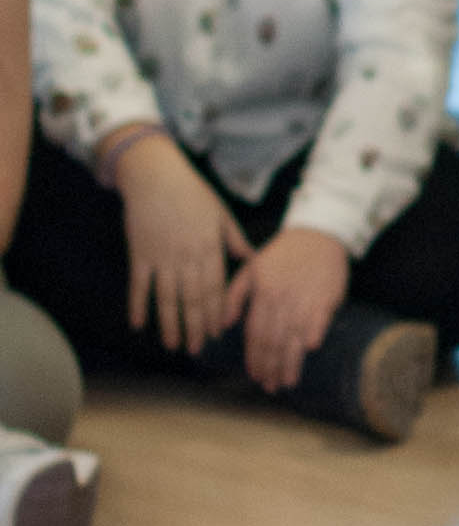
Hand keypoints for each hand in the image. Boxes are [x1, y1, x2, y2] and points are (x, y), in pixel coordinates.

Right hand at [118, 140, 252, 353]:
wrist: (156, 176)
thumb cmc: (192, 193)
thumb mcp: (221, 213)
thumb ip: (236, 240)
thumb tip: (254, 260)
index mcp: (209, 247)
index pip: (215, 288)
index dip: (215, 313)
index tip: (217, 334)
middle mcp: (186, 256)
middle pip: (192, 298)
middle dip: (195, 326)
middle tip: (197, 349)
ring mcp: (161, 257)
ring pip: (167, 297)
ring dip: (170, 323)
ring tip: (173, 344)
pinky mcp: (140, 254)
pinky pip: (139, 285)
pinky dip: (138, 305)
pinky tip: (138, 325)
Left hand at [224, 225, 350, 393]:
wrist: (317, 234)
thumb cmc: (282, 254)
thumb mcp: (250, 268)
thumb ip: (234, 296)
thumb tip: (223, 325)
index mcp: (263, 293)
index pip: (255, 333)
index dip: (254, 357)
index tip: (254, 374)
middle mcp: (282, 299)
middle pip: (274, 340)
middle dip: (270, 367)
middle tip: (269, 386)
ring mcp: (305, 299)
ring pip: (294, 337)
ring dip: (290, 362)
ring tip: (287, 382)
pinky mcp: (326, 298)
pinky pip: (318, 321)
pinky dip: (313, 335)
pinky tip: (309, 351)